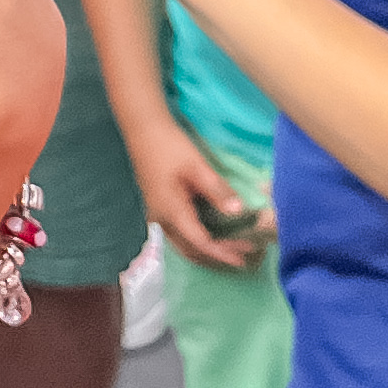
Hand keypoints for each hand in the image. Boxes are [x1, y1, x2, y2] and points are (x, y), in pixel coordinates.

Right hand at [123, 101, 271, 271]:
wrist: (143, 130)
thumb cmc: (169, 146)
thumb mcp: (196, 166)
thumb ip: (217, 190)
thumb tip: (238, 211)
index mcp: (171, 211)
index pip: (200, 242)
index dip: (223, 252)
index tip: (244, 258)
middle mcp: (162, 219)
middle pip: (190, 250)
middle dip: (217, 257)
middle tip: (244, 257)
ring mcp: (158, 215)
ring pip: (183, 245)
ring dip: (206, 252)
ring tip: (231, 252)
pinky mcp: (159, 208)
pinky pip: (179, 235)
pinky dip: (197, 242)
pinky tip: (212, 236)